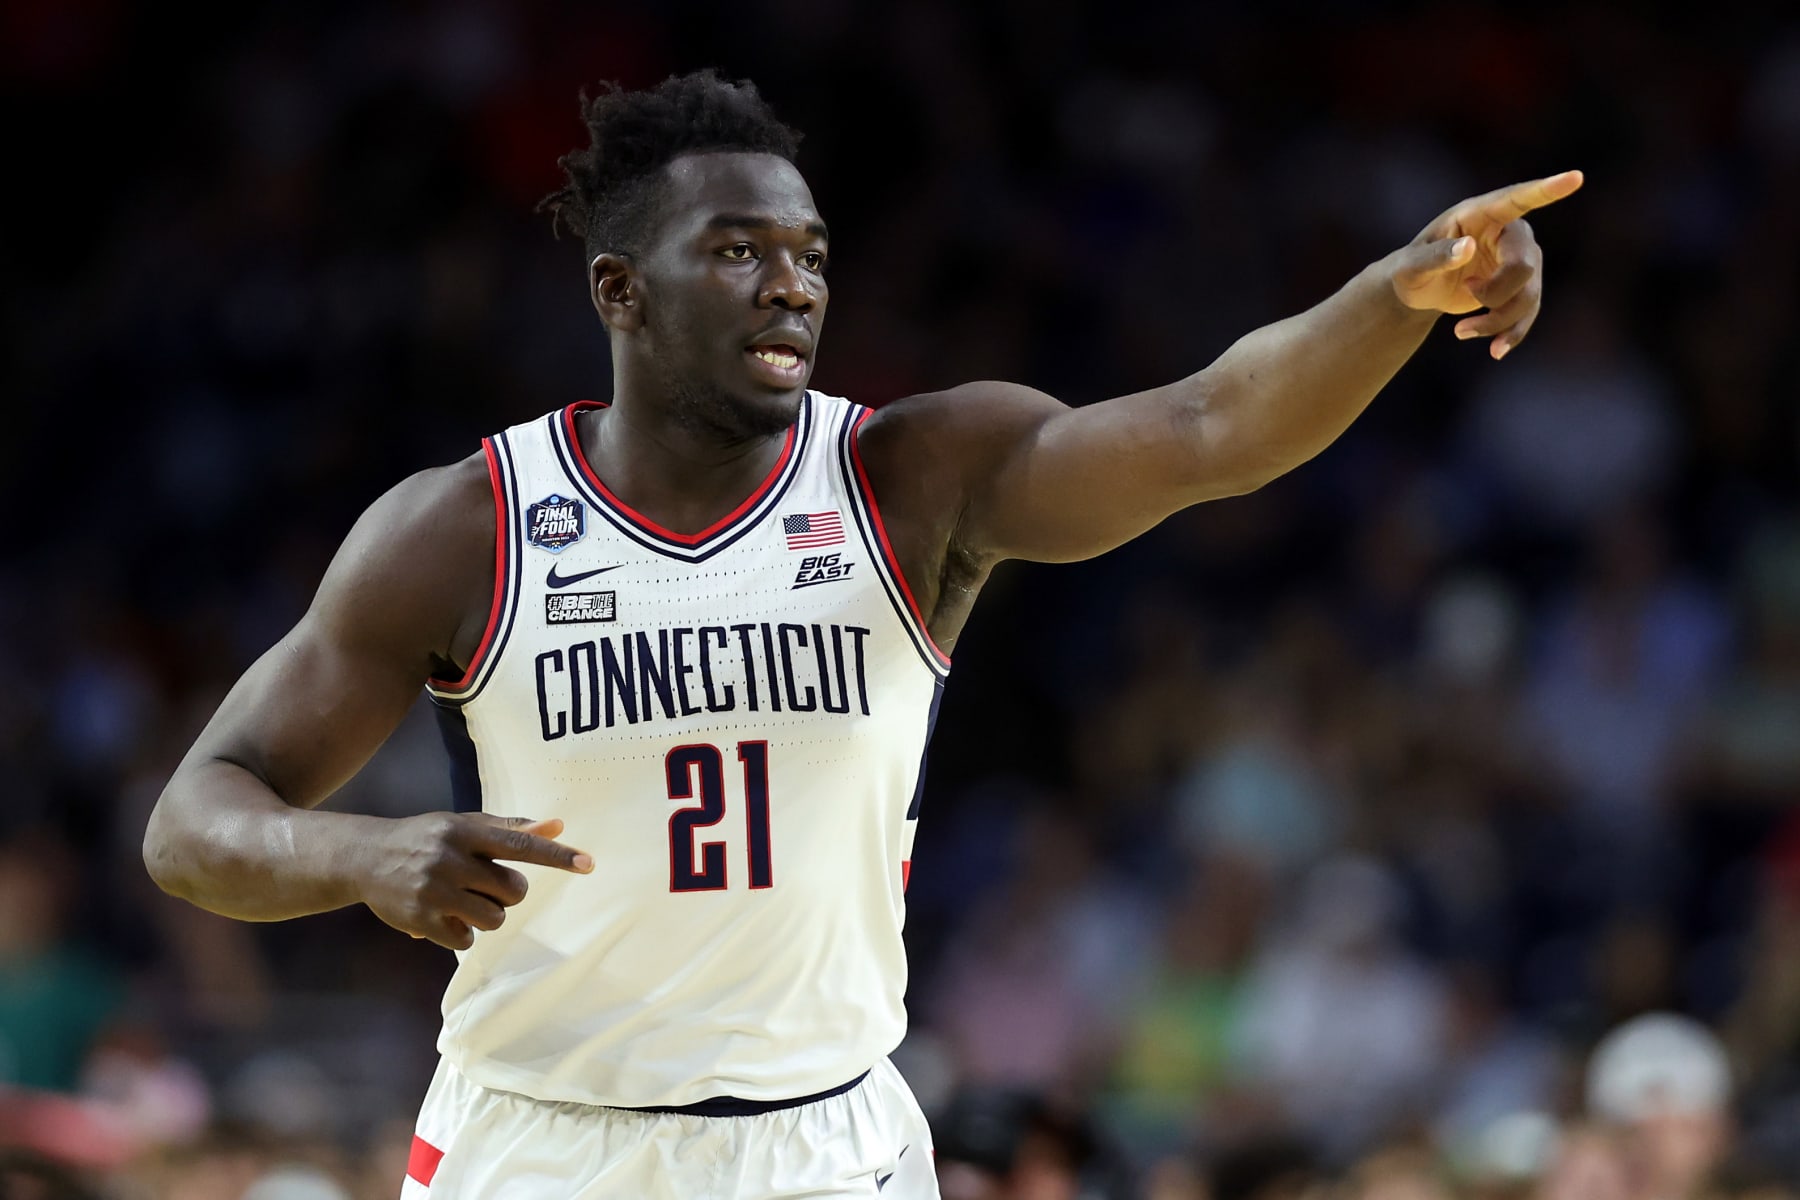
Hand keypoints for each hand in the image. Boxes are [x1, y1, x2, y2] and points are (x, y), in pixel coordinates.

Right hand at [358, 812, 592, 949]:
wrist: (365, 857)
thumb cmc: (428, 838)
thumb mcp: (464, 824)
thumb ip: (511, 828)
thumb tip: (558, 826)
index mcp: (464, 830)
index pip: (519, 844)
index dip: (556, 855)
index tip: (588, 864)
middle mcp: (449, 859)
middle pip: (512, 890)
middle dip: (509, 892)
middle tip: (485, 884)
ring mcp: (433, 892)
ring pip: (494, 918)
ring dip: (487, 914)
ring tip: (464, 900)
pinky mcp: (419, 920)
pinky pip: (466, 940)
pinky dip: (463, 932)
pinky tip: (444, 916)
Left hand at [1389, 169, 1583, 359]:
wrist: (1420, 290)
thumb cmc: (1411, 269)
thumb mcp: (1411, 266)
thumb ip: (1435, 257)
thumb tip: (1467, 248)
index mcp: (1480, 215)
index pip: (1517, 199)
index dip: (1546, 190)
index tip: (1575, 177)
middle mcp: (1508, 233)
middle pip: (1524, 266)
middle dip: (1495, 294)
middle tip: (1464, 293)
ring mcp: (1520, 259)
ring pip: (1528, 295)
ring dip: (1498, 320)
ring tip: (1461, 332)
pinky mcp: (1522, 286)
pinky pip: (1528, 313)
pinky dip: (1511, 333)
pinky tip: (1495, 350)